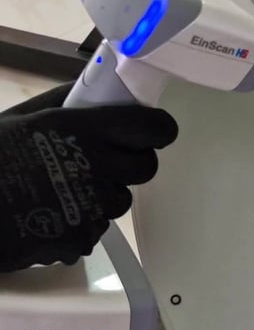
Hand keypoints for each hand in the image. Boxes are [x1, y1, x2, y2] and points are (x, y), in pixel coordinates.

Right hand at [0, 84, 177, 271]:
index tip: (153, 131)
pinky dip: (80, 223)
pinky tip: (50, 213)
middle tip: (103, 162)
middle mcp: (93, 165)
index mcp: (80, 128)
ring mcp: (90, 205)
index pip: (152, 127)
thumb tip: (105, 92)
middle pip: (145, 167)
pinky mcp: (81, 237)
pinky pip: (97, 228)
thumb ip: (67, 103)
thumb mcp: (22, 117)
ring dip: (102, 195)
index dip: (156, 130)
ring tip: (62, 189)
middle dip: (130, 163)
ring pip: (121, 200)